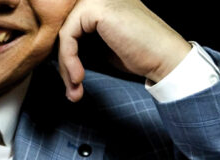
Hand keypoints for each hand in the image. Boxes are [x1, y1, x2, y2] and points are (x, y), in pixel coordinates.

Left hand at [57, 0, 191, 101]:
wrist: (166, 59)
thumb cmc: (140, 55)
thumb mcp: (103, 45)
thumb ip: (82, 40)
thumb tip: (53, 52)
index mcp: (100, 2)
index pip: (69, 27)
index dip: (66, 56)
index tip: (73, 83)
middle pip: (64, 30)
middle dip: (64, 64)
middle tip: (72, 91)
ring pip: (63, 35)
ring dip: (65, 67)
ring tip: (75, 90)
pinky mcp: (96, 8)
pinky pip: (68, 36)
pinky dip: (69, 60)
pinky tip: (79, 77)